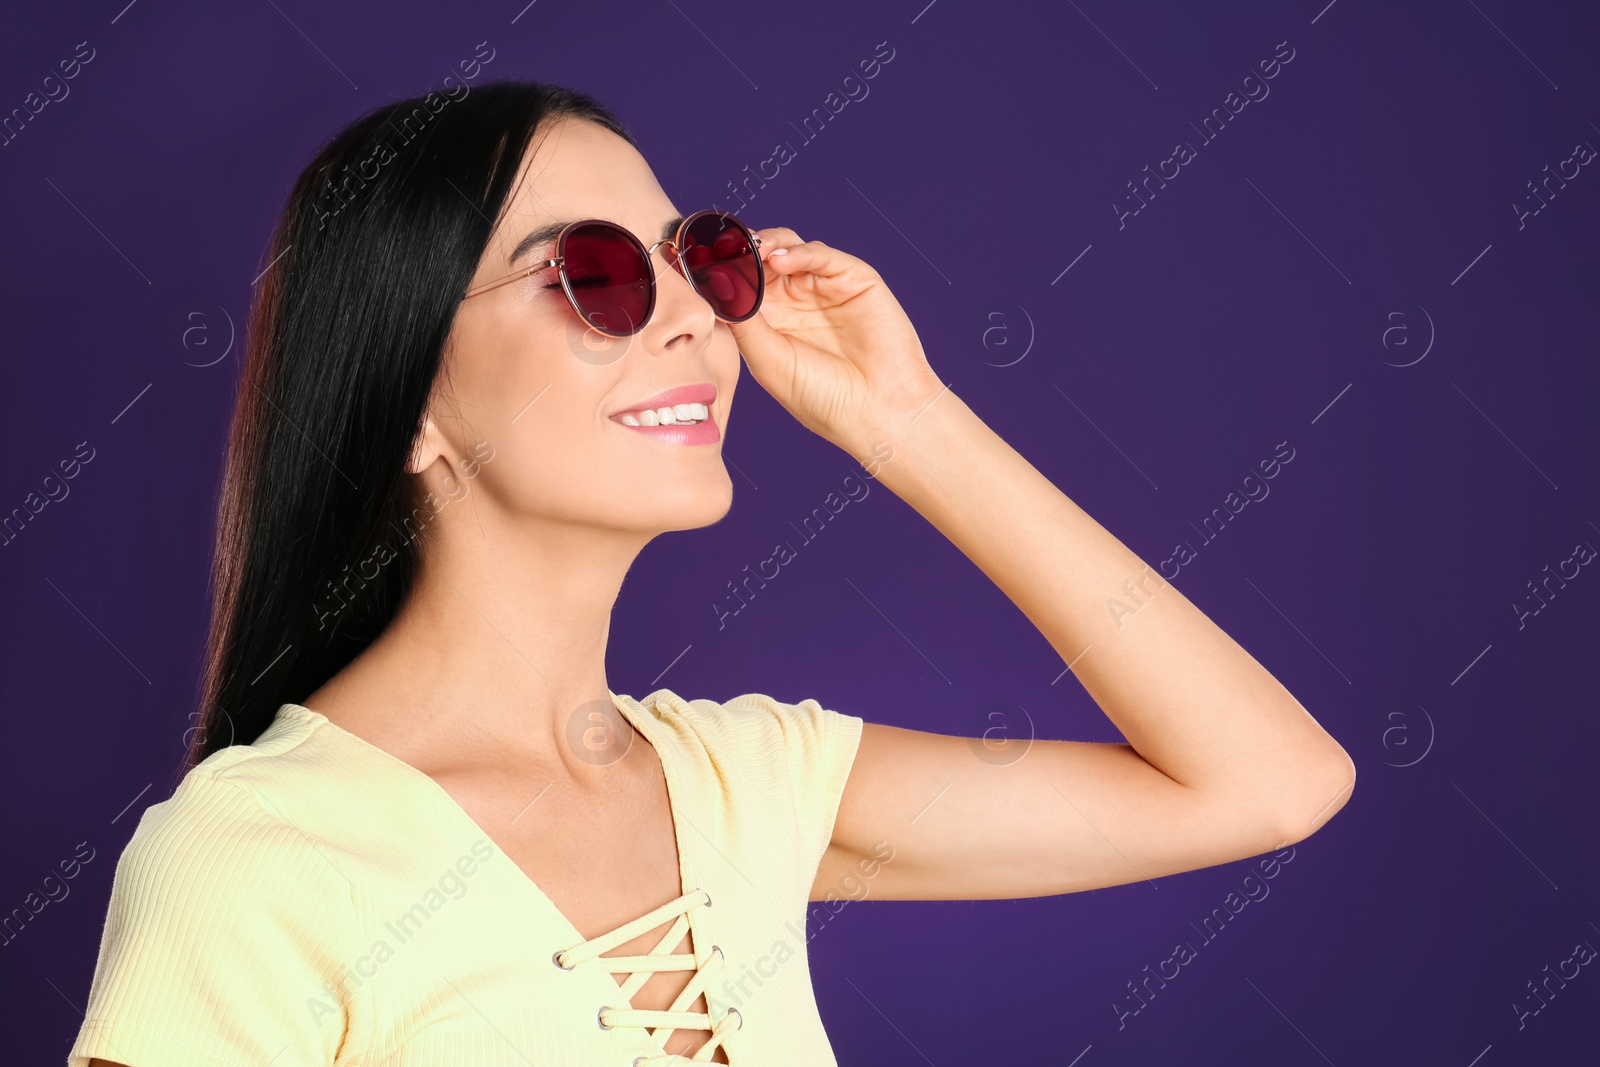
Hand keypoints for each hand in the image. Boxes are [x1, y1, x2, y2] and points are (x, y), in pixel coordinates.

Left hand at [725, 227, 945, 455]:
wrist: (879, 411)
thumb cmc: (823, 398)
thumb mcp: (769, 361)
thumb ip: (743, 321)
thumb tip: (711, 283)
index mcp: (770, 324)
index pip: (737, 285)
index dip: (717, 270)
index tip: (689, 259)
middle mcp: (795, 302)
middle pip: (758, 260)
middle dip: (737, 251)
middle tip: (716, 245)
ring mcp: (824, 289)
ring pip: (787, 249)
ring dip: (764, 244)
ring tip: (748, 250)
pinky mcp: (854, 279)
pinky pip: (822, 255)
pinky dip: (799, 251)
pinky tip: (780, 259)